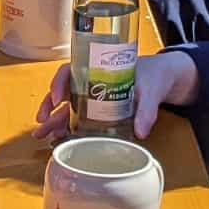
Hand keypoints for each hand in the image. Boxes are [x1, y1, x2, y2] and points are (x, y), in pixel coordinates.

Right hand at [32, 52, 200, 141]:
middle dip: (49, 105)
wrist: (167, 77)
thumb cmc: (156, 75)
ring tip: (42, 135)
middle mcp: (92, 82)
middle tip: (42, 121)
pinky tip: (59, 139)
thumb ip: (146, 110)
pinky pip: (80, 118)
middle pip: (63, 91)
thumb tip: (140, 132)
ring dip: (54, 120)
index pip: (71, 71)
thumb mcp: (153, 89)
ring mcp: (95, 98)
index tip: (58, 98)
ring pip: (68, 107)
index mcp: (99, 69)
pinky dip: (68, 127)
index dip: (60, 83)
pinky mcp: (101, 111)